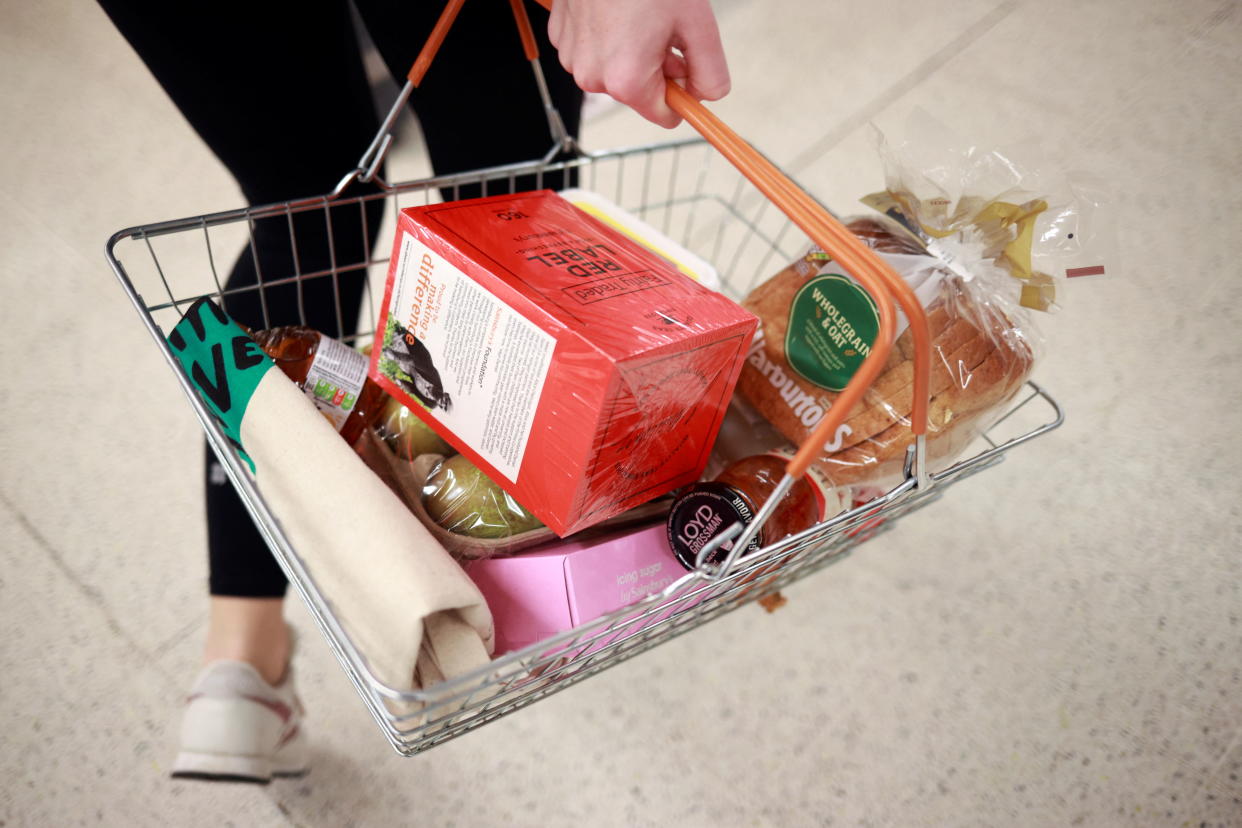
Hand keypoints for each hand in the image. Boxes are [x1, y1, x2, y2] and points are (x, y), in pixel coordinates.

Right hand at [547, 0, 730, 127]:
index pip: (665, 117)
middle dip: (657, 68)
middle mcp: (594, 77)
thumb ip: (711, 72)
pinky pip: (593, 52)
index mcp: (627, 81)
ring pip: (616, 72)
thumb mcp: (696, 24)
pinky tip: (616, 11)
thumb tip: (709, 95)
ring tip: (639, 15)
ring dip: (632, 52)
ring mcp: (573, 58)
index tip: (689, 69)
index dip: (683, 93)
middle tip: (664, 27)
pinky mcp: (561, 38)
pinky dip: (608, 38)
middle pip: (640, 93)